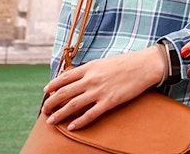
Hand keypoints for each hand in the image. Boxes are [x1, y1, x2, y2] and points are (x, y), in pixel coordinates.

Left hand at [40, 45, 165, 130]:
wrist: (144, 66)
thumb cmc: (126, 63)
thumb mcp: (103, 62)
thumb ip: (90, 69)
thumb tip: (77, 77)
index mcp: (89, 67)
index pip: (64, 77)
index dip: (52, 85)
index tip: (45, 92)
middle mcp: (90, 79)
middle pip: (64, 93)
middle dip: (51, 103)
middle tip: (44, 111)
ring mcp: (99, 91)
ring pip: (73, 105)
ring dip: (59, 114)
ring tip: (50, 121)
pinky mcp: (109, 102)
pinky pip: (90, 114)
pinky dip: (78, 122)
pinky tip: (71, 127)